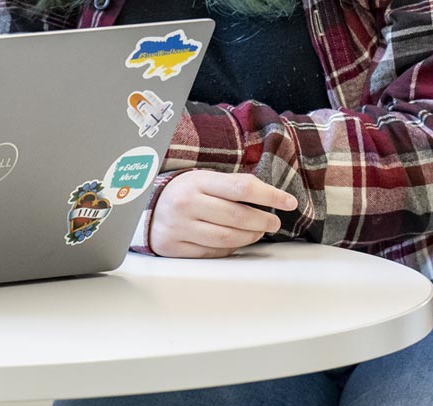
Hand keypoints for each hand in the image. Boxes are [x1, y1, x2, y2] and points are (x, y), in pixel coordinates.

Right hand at [146, 170, 297, 259]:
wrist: (144, 208)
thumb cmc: (184, 192)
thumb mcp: (204, 179)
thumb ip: (233, 186)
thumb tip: (271, 197)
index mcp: (196, 181)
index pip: (243, 188)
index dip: (271, 196)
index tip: (289, 202)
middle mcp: (186, 204)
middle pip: (238, 217)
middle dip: (263, 221)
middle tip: (274, 222)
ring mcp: (179, 227)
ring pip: (228, 238)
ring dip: (250, 237)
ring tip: (258, 232)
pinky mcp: (174, 247)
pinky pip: (213, 252)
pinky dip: (230, 248)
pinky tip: (236, 242)